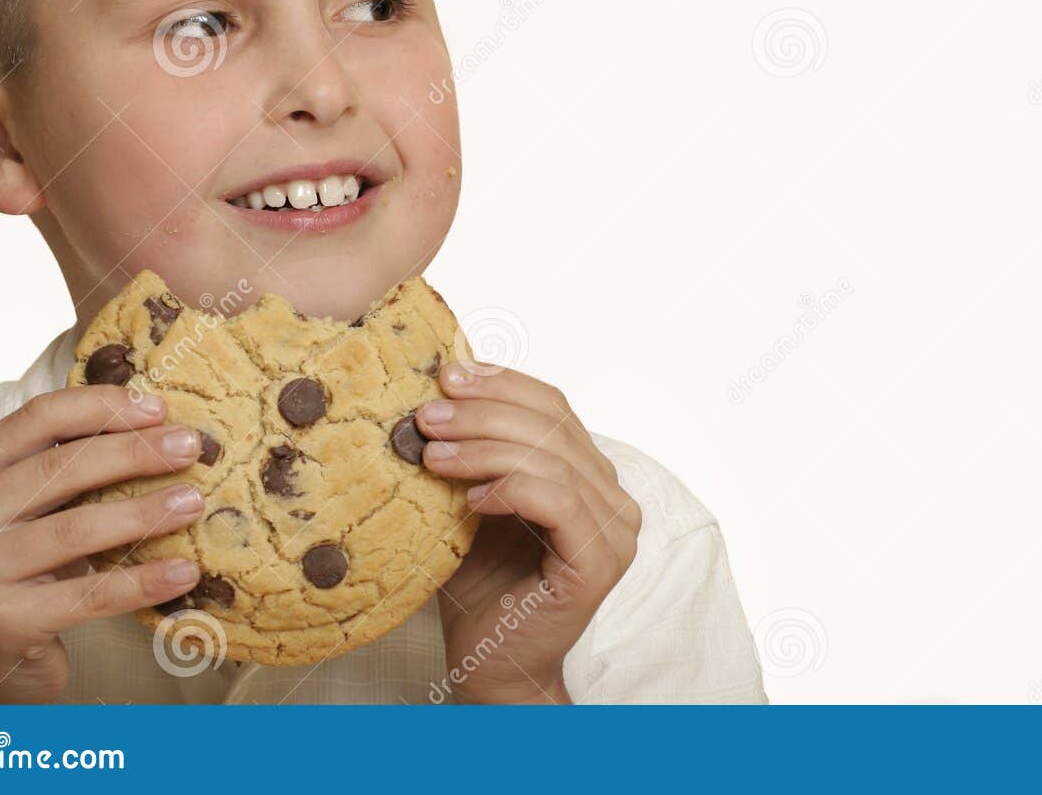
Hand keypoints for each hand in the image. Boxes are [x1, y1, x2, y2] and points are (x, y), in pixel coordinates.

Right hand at [0, 385, 206, 703]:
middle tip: (191, 447)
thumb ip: (68, 470)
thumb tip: (163, 429)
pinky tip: (185, 572)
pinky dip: (143, 581)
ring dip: (145, 513)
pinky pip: (88, 594)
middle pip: (60, 468)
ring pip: (76, 530)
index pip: (37, 419)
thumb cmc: (17, 570)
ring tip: (194, 503)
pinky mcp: (3, 621)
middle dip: (134, 452)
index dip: (101, 406)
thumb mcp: (27, 511)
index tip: (160, 409)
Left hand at [416, 362, 640, 703]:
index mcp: (590, 476)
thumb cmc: (479, 588)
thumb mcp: (472, 502)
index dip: (503, 383)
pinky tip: (469, 498)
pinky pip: (556, 501)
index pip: (554, 407)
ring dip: (484, 449)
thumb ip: (475, 455)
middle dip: (483, 412)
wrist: (490, 667)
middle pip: (553, 426)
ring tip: (431, 455)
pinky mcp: (599, 561)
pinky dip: (508, 487)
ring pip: (551, 459)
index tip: (449, 375)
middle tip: (427, 416)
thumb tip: (438, 392)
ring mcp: (614, 530)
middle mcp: (614, 498)